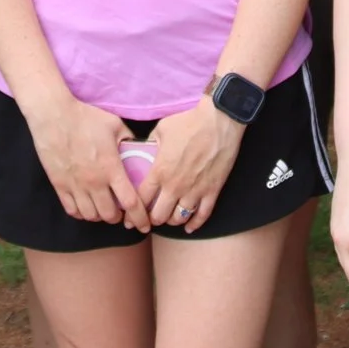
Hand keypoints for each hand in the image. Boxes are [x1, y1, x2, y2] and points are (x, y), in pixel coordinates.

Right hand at [29, 94, 146, 228]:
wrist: (54, 116)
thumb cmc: (86, 117)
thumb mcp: (115, 125)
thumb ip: (128, 140)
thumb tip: (137, 148)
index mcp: (111, 168)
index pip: (130, 202)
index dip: (140, 217)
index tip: (145, 224)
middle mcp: (94, 182)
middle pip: (110, 215)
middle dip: (119, 217)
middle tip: (122, 212)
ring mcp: (75, 185)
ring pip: (91, 216)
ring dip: (100, 216)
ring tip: (104, 209)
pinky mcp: (59, 185)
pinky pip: (72, 210)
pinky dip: (81, 213)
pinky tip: (86, 206)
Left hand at [142, 98, 247, 234]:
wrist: (219, 119)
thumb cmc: (189, 121)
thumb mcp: (161, 129)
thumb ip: (150, 145)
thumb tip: (144, 150)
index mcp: (160, 170)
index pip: (141, 199)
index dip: (133, 210)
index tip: (129, 216)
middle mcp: (175, 185)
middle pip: (158, 215)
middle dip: (151, 219)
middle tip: (148, 219)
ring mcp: (195, 190)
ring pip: (179, 218)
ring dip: (171, 221)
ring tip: (167, 218)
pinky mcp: (212, 191)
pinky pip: (202, 215)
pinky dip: (194, 224)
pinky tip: (189, 227)